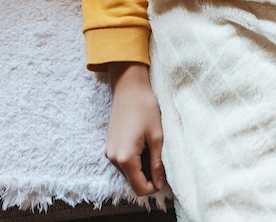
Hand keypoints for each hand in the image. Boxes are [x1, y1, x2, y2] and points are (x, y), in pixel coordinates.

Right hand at [105, 63, 165, 195]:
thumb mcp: (156, 137)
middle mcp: (113, 158)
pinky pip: (123, 161)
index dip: (154, 186)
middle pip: (133, 181)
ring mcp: (109, 152)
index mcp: (125, 158)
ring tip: (152, 148)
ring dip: (141, 167)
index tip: (165, 176)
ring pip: (128, 172)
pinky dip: (134, 159)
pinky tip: (143, 143)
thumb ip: (157, 163)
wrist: (128, 87)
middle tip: (161, 159)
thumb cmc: (145, 108)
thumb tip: (160, 183)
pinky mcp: (110, 145)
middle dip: (148, 176)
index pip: (139, 188)